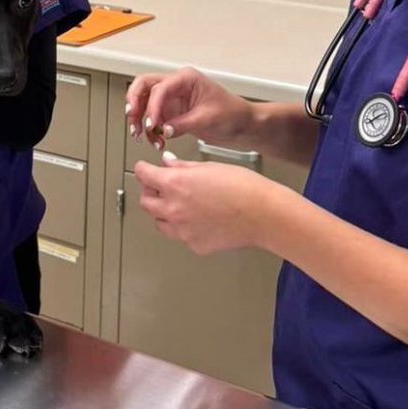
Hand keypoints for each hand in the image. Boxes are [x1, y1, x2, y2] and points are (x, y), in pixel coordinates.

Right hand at [125, 68, 255, 151]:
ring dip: (140, 118)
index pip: (159, 88)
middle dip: (135, 103)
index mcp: (186, 79)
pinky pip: (153, 118)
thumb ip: (183, 124)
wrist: (243, 126)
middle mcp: (176, 86)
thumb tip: (163, 129)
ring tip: (142, 135)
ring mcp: (173, 99)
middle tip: (132, 119)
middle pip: (144, 86)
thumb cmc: (233, 114)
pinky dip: (151, 130)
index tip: (152, 124)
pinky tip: (156, 140)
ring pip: (145, 102)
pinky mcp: (173, 113)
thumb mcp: (207, 118)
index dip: (152, 107)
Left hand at [134, 155, 275, 255]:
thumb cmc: (243, 187)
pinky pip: (180, 235)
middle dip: (150, 192)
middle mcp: (173, 209)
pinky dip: (183, 227)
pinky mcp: (194, 245)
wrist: (264, 214)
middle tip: (160, 186)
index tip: (144, 168)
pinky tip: (198, 219)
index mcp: (174, 184)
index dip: (143, 169)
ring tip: (179, 204)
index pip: (143, 175)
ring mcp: (182, 230)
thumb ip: (183, 167)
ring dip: (163, 212)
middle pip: (146, 202)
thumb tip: (168, 164)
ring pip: (159, 222)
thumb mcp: (209, 166)